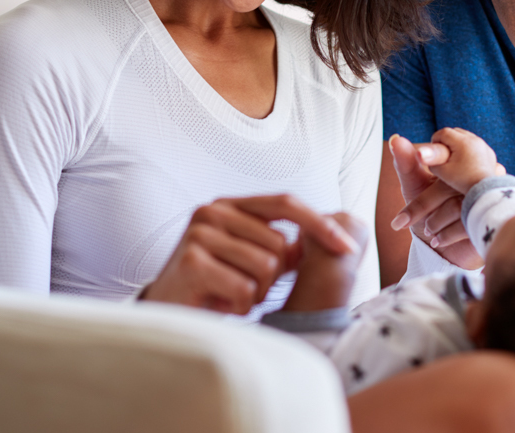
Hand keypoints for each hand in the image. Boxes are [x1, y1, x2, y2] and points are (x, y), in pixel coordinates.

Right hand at [140, 194, 358, 314]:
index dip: (320, 225)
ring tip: (230, 293)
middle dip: (274, 276)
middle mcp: (213, 210)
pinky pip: (246, 289)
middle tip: (245, 285)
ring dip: (256, 292)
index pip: (286, 203)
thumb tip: (333, 238)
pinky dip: (240, 305)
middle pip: (280, 244)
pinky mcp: (193, 263)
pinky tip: (219, 303)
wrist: (166, 310)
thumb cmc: (216, 283)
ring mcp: (200, 234)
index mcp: (231, 204)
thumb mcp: (252, 256)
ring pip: (266, 268)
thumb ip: (285, 245)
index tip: (347, 247)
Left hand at [388, 134, 485, 268]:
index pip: (443, 156)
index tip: (410, 180)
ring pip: (457, 205)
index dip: (426, 164)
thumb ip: (406, 163)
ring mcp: (485, 199)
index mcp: (458, 164)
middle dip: (423, 204)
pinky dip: (447, 234)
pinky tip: (437, 240)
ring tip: (426, 230)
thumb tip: (395, 139)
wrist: (442, 250)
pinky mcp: (489, 221)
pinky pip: (467, 224)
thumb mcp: (414, 186)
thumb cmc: (427, 214)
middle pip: (449, 184)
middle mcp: (475, 178)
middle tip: (402, 221)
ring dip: (436, 221)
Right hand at [425, 127, 500, 193]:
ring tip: (452, 157)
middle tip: (441, 153)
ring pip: (466, 137)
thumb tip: (421, 153)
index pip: (443, 132)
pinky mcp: (489, 153)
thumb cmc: (462, 182)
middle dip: (446, 140)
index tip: (432, 151)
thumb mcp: (441, 172)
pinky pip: (475, 145)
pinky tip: (464, 161)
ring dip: (457, 143)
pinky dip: (467, 149)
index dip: (435, 140)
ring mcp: (484, 146)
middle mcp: (475, 140)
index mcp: (463, 142)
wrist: (485, 193)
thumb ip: (430, 160)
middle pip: (455, 132)